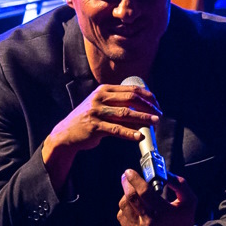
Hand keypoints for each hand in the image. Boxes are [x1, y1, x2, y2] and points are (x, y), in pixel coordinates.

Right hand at [38, 82, 161, 185]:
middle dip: (148, 106)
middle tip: (159, 114)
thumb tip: (142, 108)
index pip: (130, 89)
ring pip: (126, 113)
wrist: (66, 133)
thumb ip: (117, 103)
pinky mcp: (94, 127)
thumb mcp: (100, 105)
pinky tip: (139, 136)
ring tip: (154, 122)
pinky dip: (129, 133)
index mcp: (103, 90)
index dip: (147, 96)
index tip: (157, 103)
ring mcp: (96, 112)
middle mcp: (99, 98)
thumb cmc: (87, 119)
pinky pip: (116, 129)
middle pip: (130, 98)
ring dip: (143, 118)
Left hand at [118, 169, 204, 225]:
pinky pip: (122, 216)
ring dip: (126, 195)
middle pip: (131, 198)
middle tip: (126, 176)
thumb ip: (179, 184)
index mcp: (165, 213)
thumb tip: (162, 173)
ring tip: (134, 192)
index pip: (145, 193)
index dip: (135, 179)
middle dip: (126, 184)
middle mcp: (151, 223)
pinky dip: (125, 207)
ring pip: (124, 206)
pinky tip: (133, 205)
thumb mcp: (189, 200)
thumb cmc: (184, 219)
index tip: (129, 171)